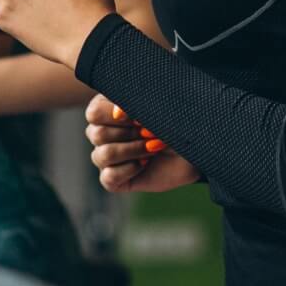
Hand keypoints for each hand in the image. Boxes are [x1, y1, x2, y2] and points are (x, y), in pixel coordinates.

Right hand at [85, 93, 199, 192]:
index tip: (139, 118)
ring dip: (133, 151)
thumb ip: (136, 106)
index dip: (114, 116)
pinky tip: (145, 164)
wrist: (191, 150)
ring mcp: (105, 158)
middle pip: (97, 134)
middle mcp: (101, 134)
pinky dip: (131, 169)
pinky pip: (109, 177)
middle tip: (152, 133)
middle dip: (130, 134)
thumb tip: (118, 113)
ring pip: (102, 155)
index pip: (94, 113)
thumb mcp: (157, 110)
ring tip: (153, 149)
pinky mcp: (113, 179)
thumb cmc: (172, 124)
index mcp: (107, 111)